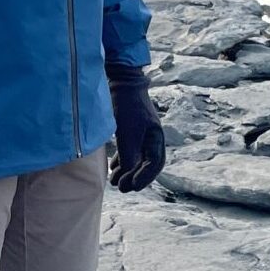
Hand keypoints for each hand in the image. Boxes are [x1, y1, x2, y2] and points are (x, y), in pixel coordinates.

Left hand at [106, 62, 165, 192]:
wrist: (121, 82)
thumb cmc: (127, 106)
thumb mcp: (128, 133)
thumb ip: (129, 154)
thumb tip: (128, 174)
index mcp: (156, 137)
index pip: (155, 164)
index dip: (145, 178)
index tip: (132, 187)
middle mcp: (151, 137)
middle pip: (147, 164)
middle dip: (135, 178)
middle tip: (122, 188)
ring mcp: (141, 133)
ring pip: (137, 159)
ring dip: (126, 172)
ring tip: (114, 181)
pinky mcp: (129, 130)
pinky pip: (129, 151)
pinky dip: (122, 161)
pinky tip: (113, 168)